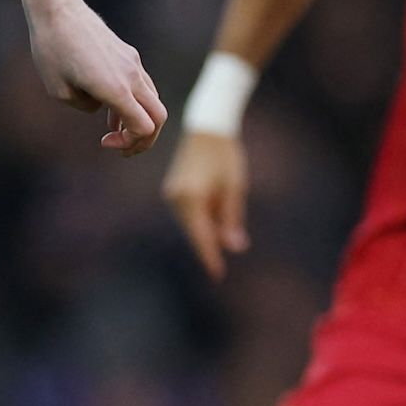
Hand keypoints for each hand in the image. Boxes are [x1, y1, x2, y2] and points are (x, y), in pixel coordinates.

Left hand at [28, 0, 166, 155]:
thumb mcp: (58, 90)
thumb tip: (99, 104)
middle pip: (159, 116)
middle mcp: (131, 75)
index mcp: (116, 87)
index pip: (144, 127)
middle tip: (121, 149)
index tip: (104, 142)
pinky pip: (141, 85)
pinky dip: (133, 103)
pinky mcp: (127, 54)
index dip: (130, 143)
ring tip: (113, 132)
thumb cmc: (51, 48)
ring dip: (138, 120)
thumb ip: (85, 106)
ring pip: (152, 100)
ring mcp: (132, 62)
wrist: (57, 8)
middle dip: (145, 139)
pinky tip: (112, 112)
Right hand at [160, 131, 248, 280]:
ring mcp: (171, 194)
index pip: (201, 236)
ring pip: (190, 224)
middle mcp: (176, 198)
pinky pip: (188, 213)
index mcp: (191, 198)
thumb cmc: (225, 157)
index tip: (218, 276)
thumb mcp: (234, 189)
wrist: (207, 129)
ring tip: (226, 222)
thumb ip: (231, 219)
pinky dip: (201, 219)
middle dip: (211, 243)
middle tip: (231, 249)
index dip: (210, 257)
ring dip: (207, 230)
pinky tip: (215, 214)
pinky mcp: (173, 190)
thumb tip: (234, 246)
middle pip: (194, 232)